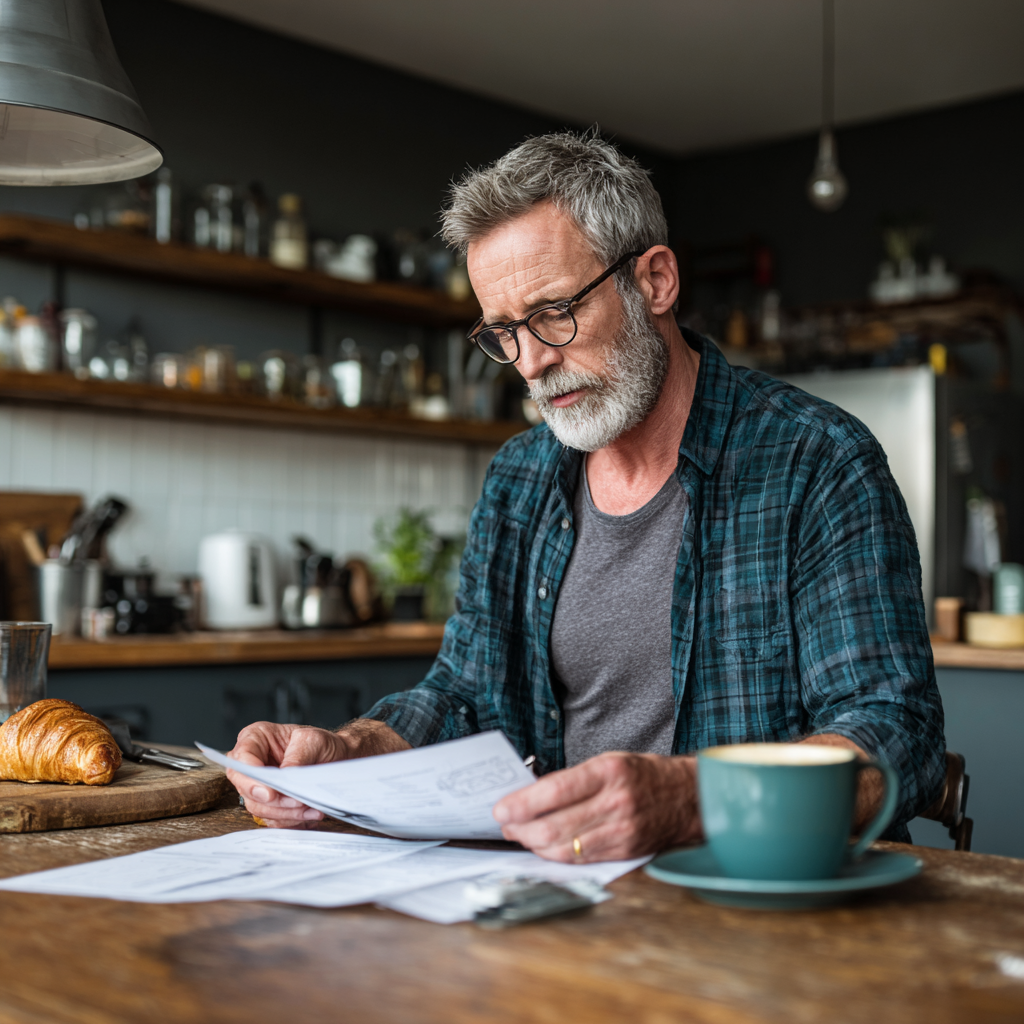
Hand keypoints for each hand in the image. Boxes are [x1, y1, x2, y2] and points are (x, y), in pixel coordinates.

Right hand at [227, 719, 409, 828]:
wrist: (338, 758)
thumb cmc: (322, 744)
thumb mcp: (313, 741)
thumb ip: (297, 757)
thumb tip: (285, 776)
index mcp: (256, 738)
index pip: (241, 759)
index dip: (251, 778)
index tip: (270, 791)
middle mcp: (253, 762)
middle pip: (245, 787)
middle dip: (271, 799)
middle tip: (295, 802)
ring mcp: (259, 785)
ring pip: (259, 806)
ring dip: (285, 812)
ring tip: (310, 808)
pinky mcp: (270, 803)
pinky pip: (273, 818)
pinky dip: (291, 819)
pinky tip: (310, 813)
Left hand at [492, 752, 702, 861]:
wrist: (689, 797)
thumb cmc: (643, 775)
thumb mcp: (608, 762)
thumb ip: (572, 779)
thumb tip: (530, 796)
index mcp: (608, 772)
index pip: (554, 791)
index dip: (521, 804)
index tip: (501, 809)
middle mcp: (615, 802)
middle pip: (554, 825)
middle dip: (521, 828)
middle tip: (506, 825)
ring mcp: (621, 830)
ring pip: (564, 847)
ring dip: (535, 844)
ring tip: (521, 836)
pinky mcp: (625, 851)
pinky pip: (581, 858)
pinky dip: (557, 854)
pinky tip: (545, 847)